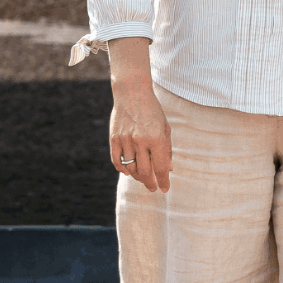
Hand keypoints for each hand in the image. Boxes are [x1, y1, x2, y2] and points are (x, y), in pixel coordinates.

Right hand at [109, 78, 172, 192]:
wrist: (132, 94)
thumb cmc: (153, 112)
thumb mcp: (165, 129)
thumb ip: (167, 150)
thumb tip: (168, 170)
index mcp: (157, 138)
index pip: (160, 168)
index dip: (163, 181)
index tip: (164, 189)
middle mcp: (140, 140)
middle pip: (145, 172)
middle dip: (150, 183)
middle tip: (153, 188)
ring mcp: (125, 140)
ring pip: (130, 168)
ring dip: (137, 177)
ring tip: (142, 178)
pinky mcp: (114, 138)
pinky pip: (117, 161)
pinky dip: (123, 169)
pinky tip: (128, 171)